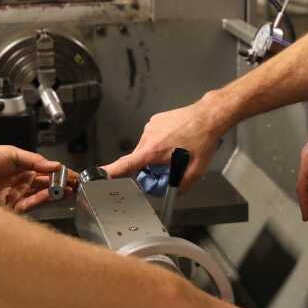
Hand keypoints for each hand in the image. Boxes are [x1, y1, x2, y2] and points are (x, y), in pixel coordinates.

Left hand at [0, 146, 75, 212]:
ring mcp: (16, 195)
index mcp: (21, 168)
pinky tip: (51, 194)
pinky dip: (42, 200)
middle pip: (46, 184)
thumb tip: (54, 164)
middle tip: (75, 184)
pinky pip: (30, 205)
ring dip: (55, 192)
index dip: (60, 173)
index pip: (46, 171)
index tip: (72, 174)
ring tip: (68, 189)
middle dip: (61, 184)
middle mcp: (20, 182)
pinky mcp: (10, 209)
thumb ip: (33, 160)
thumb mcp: (10, 153)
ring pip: (41, 195)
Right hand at [102, 95, 229, 188]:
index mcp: (154, 150)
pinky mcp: (155, 120)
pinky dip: (160, 143)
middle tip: (168, 167)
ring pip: (146, 149)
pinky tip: (175, 140)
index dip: (112, 171)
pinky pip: (152, 137)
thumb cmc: (202, 138)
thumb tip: (175, 192)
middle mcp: (148, 137)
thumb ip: (182, 185)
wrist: (208, 115)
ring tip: (176, 150)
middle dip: (149, 167)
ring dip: (156, 154)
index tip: (100, 175)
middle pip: (139, 159)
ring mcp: (151, 127)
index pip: (127, 164)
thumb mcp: (196, 169)